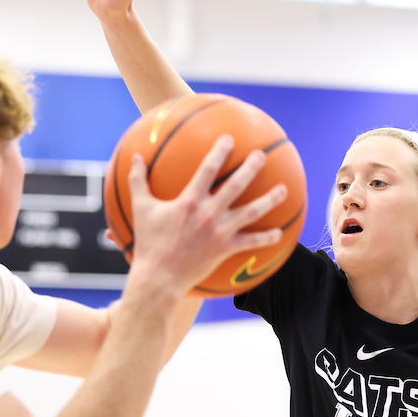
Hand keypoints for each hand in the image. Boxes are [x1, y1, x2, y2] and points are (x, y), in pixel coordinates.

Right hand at [126, 135, 286, 294]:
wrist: (159, 277)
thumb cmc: (149, 242)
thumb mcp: (141, 208)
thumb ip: (138, 181)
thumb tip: (134, 157)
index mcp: (190, 200)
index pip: (208, 169)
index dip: (219, 152)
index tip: (229, 139)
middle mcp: (209, 213)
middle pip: (236, 185)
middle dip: (250, 168)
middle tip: (262, 155)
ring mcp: (220, 231)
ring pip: (251, 212)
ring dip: (269, 200)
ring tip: (283, 189)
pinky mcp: (226, 249)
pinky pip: (251, 242)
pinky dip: (266, 238)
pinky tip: (279, 232)